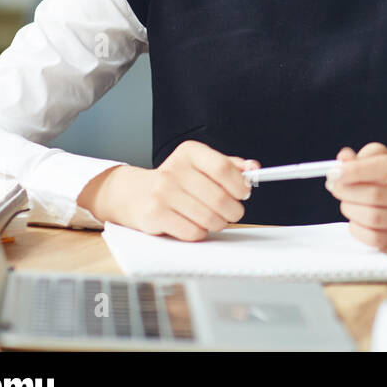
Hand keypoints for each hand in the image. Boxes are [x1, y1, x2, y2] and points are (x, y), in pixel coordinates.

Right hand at [77, 141, 258, 240]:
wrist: (132, 193)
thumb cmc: (174, 180)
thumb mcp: (199, 165)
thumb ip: (229, 166)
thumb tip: (254, 169)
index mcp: (189, 153)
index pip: (224, 169)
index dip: (240, 185)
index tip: (244, 193)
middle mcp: (174, 170)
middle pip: (220, 198)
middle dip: (233, 210)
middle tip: (232, 212)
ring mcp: (163, 193)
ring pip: (209, 218)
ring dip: (218, 223)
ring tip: (214, 219)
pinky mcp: (155, 215)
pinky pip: (193, 232)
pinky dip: (201, 233)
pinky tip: (195, 225)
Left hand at [325, 143, 386, 250]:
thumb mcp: (385, 158)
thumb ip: (364, 156)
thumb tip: (343, 159)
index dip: (357, 169)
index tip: (335, 172)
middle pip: (377, 194)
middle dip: (347, 191)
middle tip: (335, 186)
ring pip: (374, 218)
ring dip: (350, 208)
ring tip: (346, 201)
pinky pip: (374, 238)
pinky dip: (357, 228)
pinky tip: (356, 218)